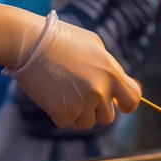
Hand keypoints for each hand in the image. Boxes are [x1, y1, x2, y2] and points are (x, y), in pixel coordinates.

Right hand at [4, 11, 140, 128]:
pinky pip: (67, 122)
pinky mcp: (63, 112)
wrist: (28, 42)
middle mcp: (101, 91)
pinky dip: (59, 113)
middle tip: (79, 93)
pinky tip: (51, 95)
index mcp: (112, 73)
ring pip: (87, 122)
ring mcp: (83, 103)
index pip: (133, 99)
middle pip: (108, 116)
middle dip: (96, 109)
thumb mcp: (94, 46)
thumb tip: (118, 86)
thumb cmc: (60, 38)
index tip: (119, 105)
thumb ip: (109, 68)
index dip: (126, 104)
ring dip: (78, 113)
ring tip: (64, 92)